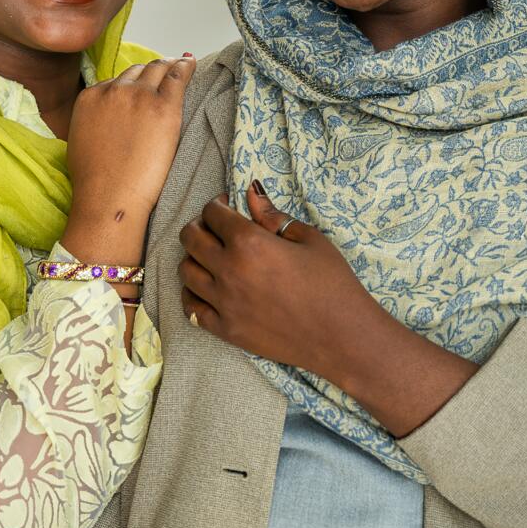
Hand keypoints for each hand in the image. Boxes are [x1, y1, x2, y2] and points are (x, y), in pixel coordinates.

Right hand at [63, 55, 196, 264]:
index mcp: (91, 96)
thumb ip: (95, 118)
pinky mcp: (163, 106)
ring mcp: (139, 96)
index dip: (132, 83)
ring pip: (157, 69)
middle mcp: (114, 90)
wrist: (109, 195)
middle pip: (138, 71)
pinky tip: (191, 64)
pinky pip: (178, 76)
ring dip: (168, 66)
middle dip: (152, 72)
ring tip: (180, 66)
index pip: (117, 80)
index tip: (143, 86)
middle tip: (165, 73)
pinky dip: (185, 67)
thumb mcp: (81, 138)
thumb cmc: (94, 179)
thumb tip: (108, 118)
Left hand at [179, 182, 368, 377]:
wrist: (341, 336)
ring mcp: (224, 303)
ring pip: (185, 271)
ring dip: (193, 257)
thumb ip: (272, 215)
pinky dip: (192, 293)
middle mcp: (229, 270)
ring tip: (210, 257)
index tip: (226, 205)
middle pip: (190, 238)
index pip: (213, 213)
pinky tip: (206, 287)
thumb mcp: (308, 239)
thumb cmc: (332, 282)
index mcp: (249, 242)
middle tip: (214, 227)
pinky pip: (191, 308)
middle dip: (199, 225)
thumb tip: (250, 191)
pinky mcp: (226, 330)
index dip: (217, 204)